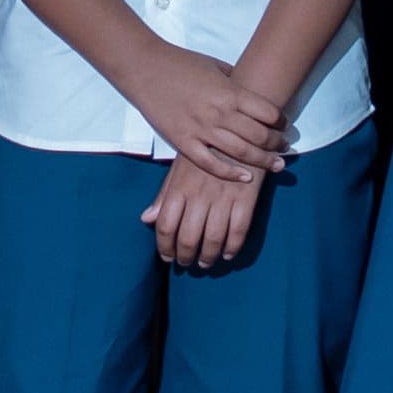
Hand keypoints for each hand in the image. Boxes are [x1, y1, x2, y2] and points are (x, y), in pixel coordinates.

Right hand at [129, 48, 292, 182]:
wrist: (145, 68)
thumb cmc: (182, 63)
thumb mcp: (215, 66)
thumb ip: (235, 81)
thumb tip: (252, 90)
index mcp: (230, 91)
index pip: (267, 112)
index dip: (281, 121)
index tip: (286, 126)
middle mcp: (219, 112)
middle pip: (259, 135)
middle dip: (278, 143)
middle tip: (286, 148)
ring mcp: (201, 129)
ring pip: (241, 152)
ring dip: (263, 160)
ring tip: (276, 165)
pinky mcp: (184, 142)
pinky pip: (210, 164)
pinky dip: (230, 173)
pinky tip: (245, 178)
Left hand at [143, 157, 267, 271]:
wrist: (241, 128)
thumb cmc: (207, 148)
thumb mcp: (180, 165)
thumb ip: (164, 194)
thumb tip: (146, 218)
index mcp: (180, 186)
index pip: (165, 225)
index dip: (165, 247)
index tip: (168, 256)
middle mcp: (199, 195)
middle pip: (188, 238)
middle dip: (186, 257)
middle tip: (187, 263)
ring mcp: (224, 197)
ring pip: (213, 240)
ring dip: (208, 257)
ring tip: (206, 262)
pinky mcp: (246, 198)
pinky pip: (239, 231)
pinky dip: (232, 248)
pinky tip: (228, 253)